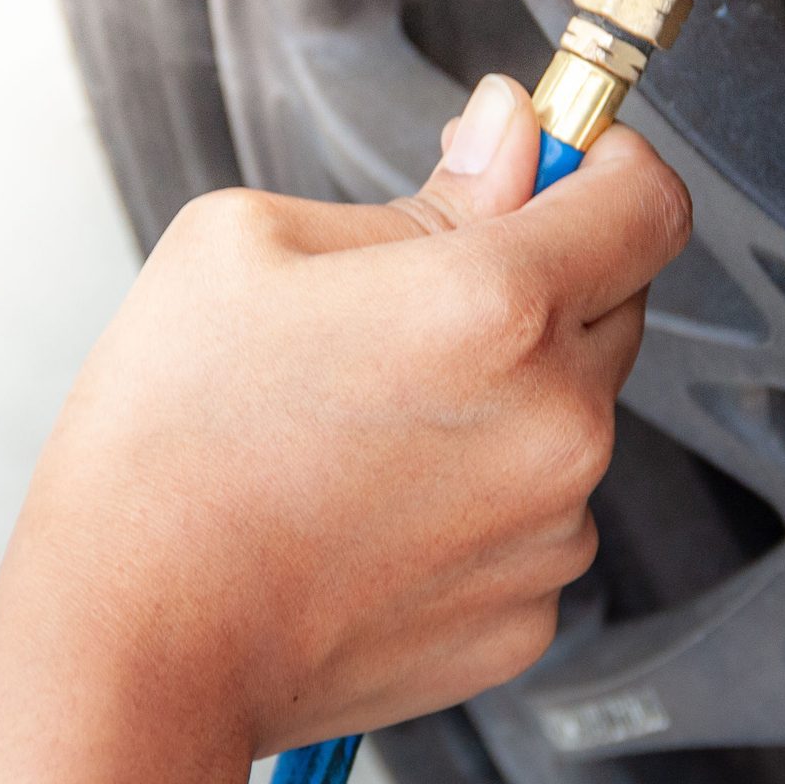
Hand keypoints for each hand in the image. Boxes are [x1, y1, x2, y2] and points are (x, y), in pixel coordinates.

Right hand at [7, 73, 690, 754]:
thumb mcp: (250, 247)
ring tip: (367, 431)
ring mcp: (552, 530)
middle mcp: (557, 422)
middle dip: (541, 283)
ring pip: (569, 421)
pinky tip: (375, 509)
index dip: (606, 166)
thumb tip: (511, 136)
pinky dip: (481, 502)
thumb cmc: (166, 449)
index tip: (561, 170)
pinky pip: (536, 520)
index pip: (648, 201)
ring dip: (506, 402)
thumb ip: (424, 192)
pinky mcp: (528, 614)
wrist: (137, 646)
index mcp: (497, 306)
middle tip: (413, 306)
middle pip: (615, 306)